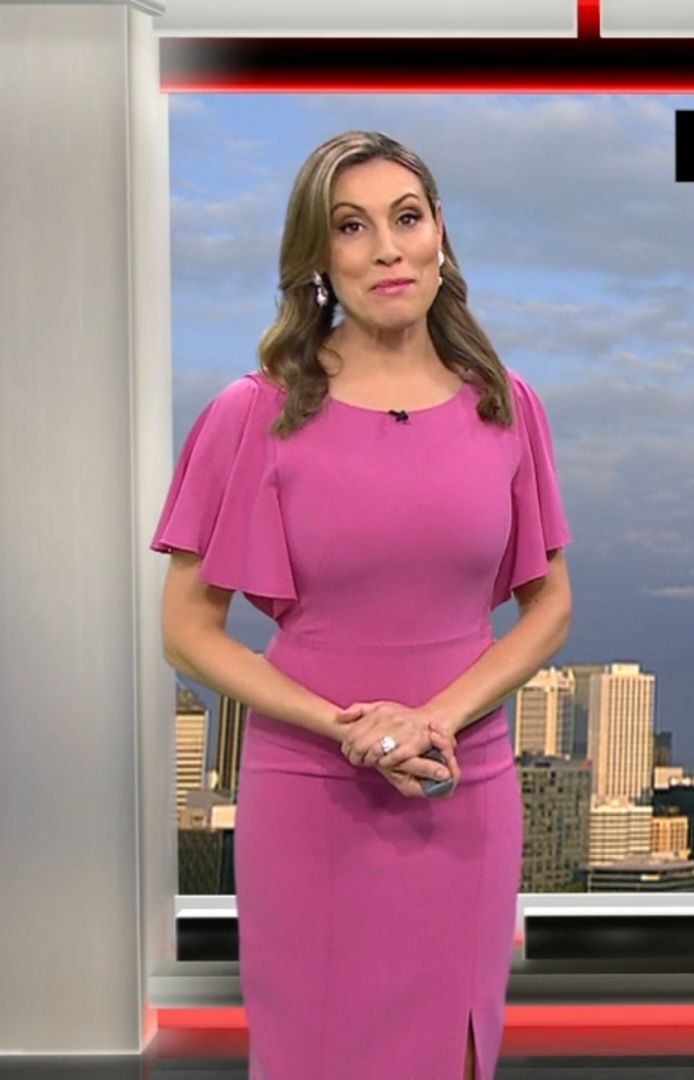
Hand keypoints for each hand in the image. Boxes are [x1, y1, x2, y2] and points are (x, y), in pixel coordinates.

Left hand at [335, 699, 458, 790]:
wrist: (431, 720)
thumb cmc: (402, 716)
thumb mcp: (380, 707)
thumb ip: (359, 710)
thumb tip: (339, 717)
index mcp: (379, 712)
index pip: (354, 732)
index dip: (347, 745)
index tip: (347, 751)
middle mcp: (389, 721)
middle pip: (360, 744)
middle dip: (354, 755)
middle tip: (355, 759)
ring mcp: (401, 733)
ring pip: (373, 752)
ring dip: (367, 760)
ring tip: (367, 762)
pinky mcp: (412, 746)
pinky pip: (391, 759)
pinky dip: (383, 763)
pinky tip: (382, 763)